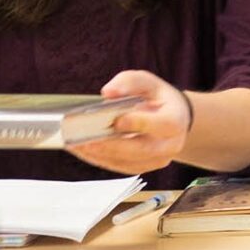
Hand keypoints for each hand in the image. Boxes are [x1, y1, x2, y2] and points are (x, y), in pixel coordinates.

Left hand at [67, 70, 192, 176]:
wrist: (172, 119)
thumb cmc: (158, 99)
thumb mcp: (148, 82)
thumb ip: (129, 82)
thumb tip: (108, 93)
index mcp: (175, 121)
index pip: (162, 125)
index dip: (139, 124)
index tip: (117, 121)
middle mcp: (169, 145)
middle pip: (141, 150)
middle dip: (111, 146)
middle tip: (85, 141)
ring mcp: (157, 159)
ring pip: (128, 163)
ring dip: (100, 155)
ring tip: (75, 145)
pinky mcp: (143, 167)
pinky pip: (120, 167)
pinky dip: (99, 159)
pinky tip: (82, 150)